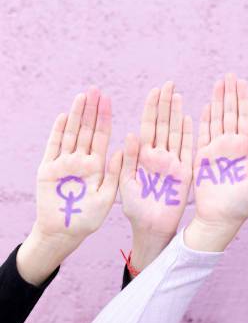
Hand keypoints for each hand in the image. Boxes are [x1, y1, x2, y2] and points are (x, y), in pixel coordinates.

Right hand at [18, 88, 121, 284]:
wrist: (64, 233)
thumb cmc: (89, 218)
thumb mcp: (108, 196)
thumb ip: (115, 173)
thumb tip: (124, 148)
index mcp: (98, 166)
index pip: (102, 136)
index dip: (106, 118)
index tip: (110, 100)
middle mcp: (82, 161)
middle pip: (87, 130)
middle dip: (91, 110)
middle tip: (95, 89)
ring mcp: (64, 164)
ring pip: (71, 134)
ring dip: (76, 115)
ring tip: (82, 96)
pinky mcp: (48, 170)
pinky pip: (53, 147)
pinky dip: (58, 132)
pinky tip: (64, 116)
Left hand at [120, 82, 192, 271]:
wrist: (151, 229)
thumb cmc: (135, 209)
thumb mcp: (125, 184)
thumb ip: (127, 161)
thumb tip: (129, 135)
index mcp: (143, 157)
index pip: (149, 126)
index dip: (152, 108)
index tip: (155, 89)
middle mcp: (159, 156)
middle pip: (164, 125)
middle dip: (166, 104)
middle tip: (169, 83)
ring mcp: (173, 163)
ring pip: (177, 134)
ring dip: (177, 114)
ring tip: (179, 94)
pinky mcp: (184, 173)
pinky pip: (188, 151)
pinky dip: (190, 135)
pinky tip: (191, 118)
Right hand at [187, 74, 247, 251]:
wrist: (221, 220)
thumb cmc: (243, 205)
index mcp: (247, 149)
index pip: (245, 117)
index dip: (243, 99)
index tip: (243, 81)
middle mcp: (232, 146)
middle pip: (230, 113)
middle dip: (230, 94)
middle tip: (230, 74)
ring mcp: (216, 151)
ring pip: (216, 120)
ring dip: (217, 101)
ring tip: (219, 82)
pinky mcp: (202, 158)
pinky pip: (201, 135)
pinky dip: (203, 120)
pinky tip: (205, 105)